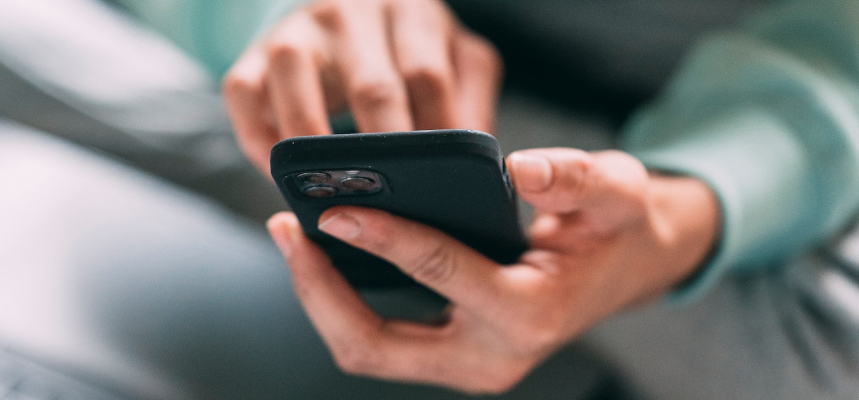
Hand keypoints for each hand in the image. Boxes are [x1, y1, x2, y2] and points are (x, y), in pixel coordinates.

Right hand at [223, 0, 501, 173]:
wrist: (345, 11)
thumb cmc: (406, 50)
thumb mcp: (453, 59)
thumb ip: (471, 103)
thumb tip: (482, 168)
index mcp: (411, 12)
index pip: (428, 76)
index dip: (435, 137)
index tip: (440, 187)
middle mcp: (352, 12)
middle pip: (372, 85)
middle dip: (383, 154)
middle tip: (392, 206)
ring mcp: (299, 29)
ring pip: (296, 80)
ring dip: (312, 146)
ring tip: (329, 193)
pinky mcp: (254, 51)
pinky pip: (243, 92)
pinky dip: (258, 138)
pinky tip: (279, 173)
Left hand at [266, 148, 719, 392]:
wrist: (625, 270)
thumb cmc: (615, 227)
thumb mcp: (616, 191)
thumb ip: (577, 178)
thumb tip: (519, 168)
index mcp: (530, 314)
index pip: (440, 273)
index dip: (383, 238)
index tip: (334, 209)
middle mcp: (490, 358)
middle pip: (376, 344)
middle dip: (320, 290)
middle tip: (287, 228)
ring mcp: (466, 365)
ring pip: (366, 350)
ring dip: (321, 298)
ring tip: (293, 235)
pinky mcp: (448, 356)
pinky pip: (378, 341)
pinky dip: (342, 302)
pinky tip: (325, 253)